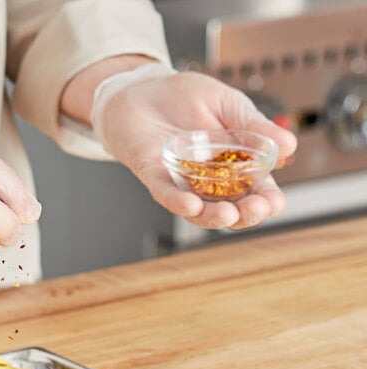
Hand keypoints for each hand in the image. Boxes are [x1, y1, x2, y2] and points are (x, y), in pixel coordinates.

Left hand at [92, 69, 297, 229]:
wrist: (144, 87)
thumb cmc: (184, 98)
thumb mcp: (228, 105)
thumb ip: (254, 126)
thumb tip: (289, 146)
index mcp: (233, 165)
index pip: (255, 191)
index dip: (266, 202)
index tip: (274, 203)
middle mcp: (207, 180)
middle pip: (230, 210)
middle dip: (245, 216)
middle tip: (255, 209)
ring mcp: (181, 182)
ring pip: (198, 211)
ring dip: (214, 217)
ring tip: (228, 215)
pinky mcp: (154, 176)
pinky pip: (165, 194)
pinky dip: (177, 202)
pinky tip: (190, 205)